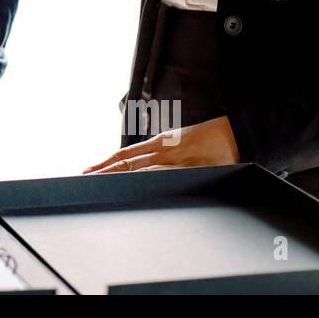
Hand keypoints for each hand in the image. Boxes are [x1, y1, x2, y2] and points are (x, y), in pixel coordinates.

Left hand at [81, 115, 239, 173]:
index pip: (125, 155)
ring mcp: (174, 160)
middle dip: (104, 171)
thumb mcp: (182, 141)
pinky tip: (128, 184)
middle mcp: (162, 150)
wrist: (235, 133)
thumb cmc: (211, 138)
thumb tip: (148, 167)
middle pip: (126, 163)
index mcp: (160, 142)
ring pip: (138, 170)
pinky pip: (160, 175)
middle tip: (83, 180)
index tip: (88, 171)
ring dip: (117, 177)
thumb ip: (165, 152)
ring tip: (97, 184)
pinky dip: (142, 180)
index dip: (106, 163)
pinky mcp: (188, 168)